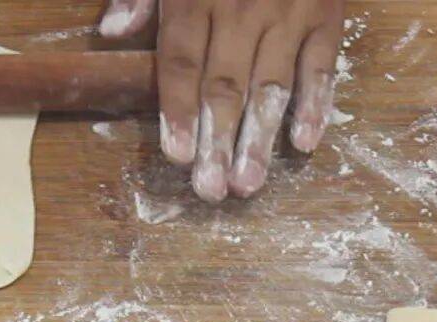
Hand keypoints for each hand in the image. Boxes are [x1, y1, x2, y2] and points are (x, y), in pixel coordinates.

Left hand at [99, 0, 344, 201]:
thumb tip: (110, 33)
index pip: (182, 62)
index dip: (177, 111)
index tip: (176, 155)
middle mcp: (241, 9)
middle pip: (225, 85)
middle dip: (218, 141)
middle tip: (211, 189)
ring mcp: (288, 14)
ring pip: (271, 86)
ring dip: (260, 138)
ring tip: (248, 183)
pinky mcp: (326, 16)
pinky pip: (321, 68)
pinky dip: (316, 106)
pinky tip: (303, 144)